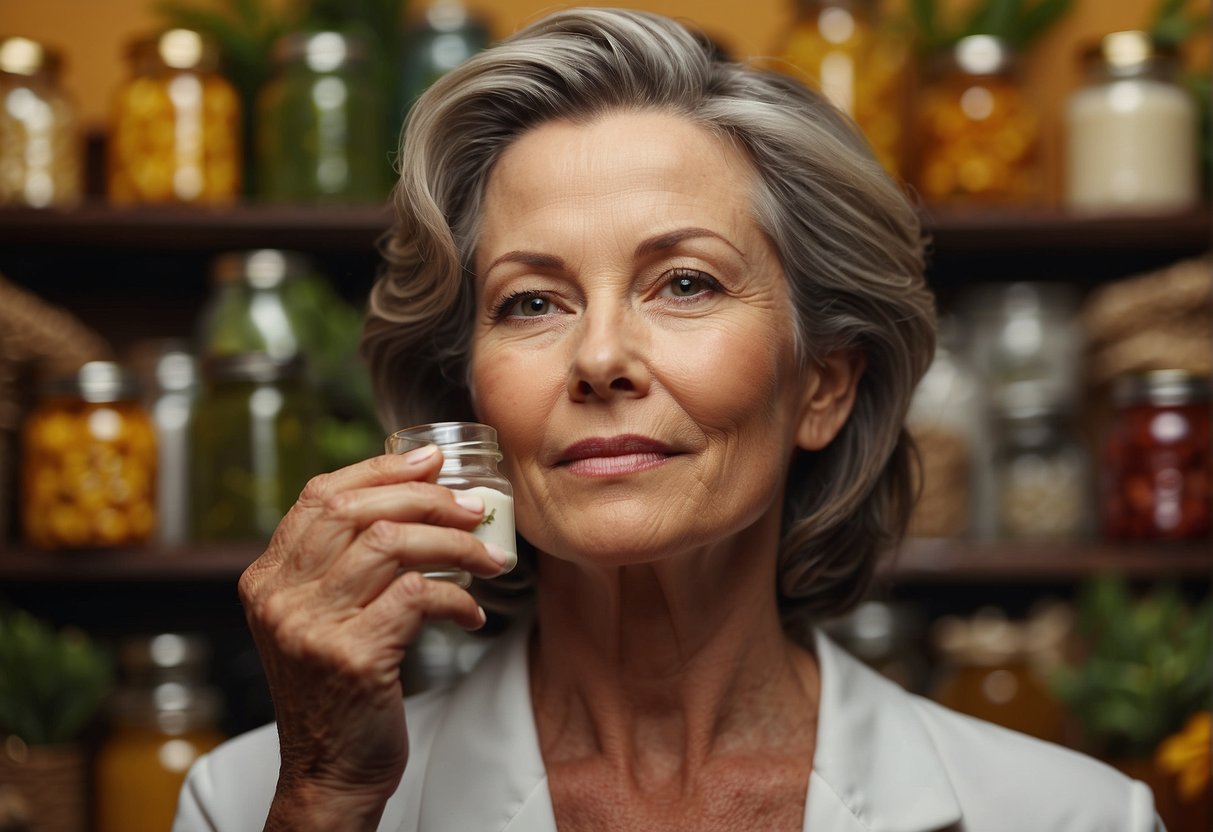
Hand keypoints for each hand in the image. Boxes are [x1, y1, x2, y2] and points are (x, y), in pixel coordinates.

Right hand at [237, 445, 511, 829]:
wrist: (329, 772)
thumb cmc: (340, 690)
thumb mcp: (322, 618)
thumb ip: (343, 564)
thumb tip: (413, 494)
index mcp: (267, 578)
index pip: (320, 496)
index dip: (380, 470)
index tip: (431, 460)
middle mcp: (279, 596)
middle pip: (357, 511)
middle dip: (426, 499)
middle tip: (474, 507)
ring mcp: (310, 626)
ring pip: (391, 545)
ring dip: (454, 544)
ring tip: (488, 558)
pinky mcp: (352, 656)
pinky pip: (418, 596)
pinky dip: (457, 597)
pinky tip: (472, 614)